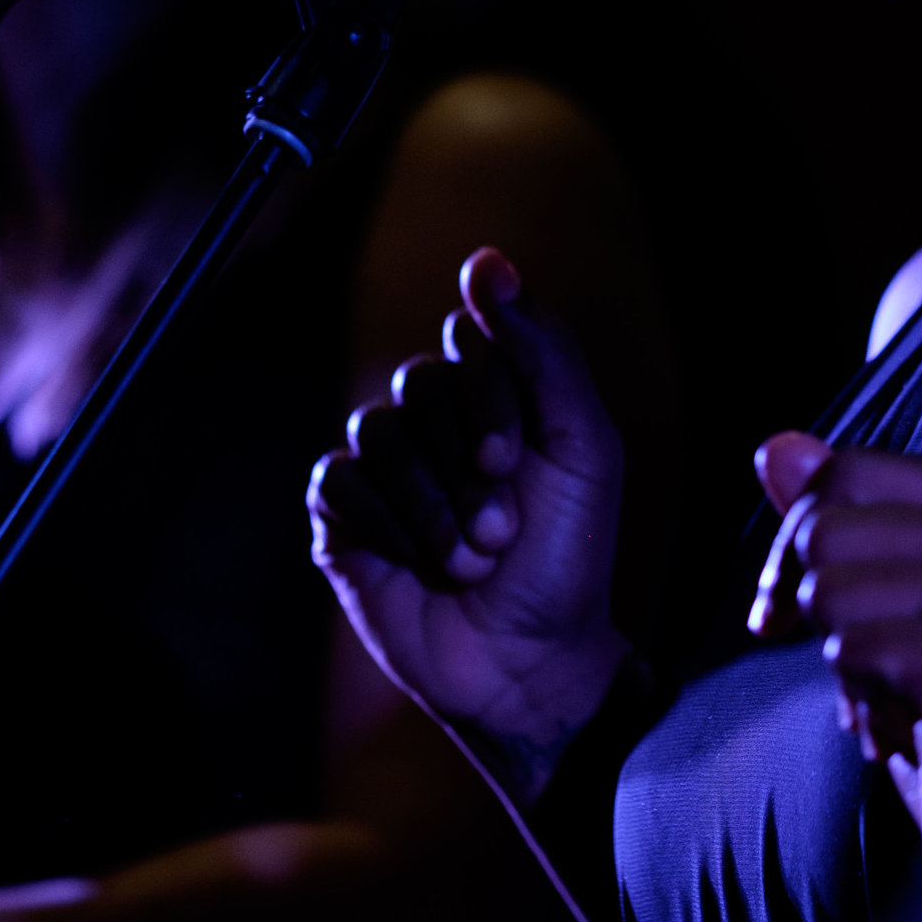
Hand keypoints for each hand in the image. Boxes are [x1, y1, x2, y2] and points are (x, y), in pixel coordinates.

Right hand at [308, 247, 627, 803]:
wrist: (531, 662)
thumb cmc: (569, 557)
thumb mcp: (583, 446)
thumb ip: (542, 348)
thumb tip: (487, 260)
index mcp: (495, 392)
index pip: (468, 336)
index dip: (490, 395)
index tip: (513, 457)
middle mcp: (435, 419)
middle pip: (421, 382)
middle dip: (469, 462)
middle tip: (504, 530)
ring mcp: (386, 466)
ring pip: (379, 431)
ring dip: (434, 507)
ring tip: (473, 560)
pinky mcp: (343, 517)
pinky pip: (339, 479)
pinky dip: (388, 525)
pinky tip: (422, 566)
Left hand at [750, 432, 921, 877]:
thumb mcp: (889, 601)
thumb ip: (837, 518)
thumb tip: (776, 447)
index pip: (847, 470)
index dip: (796, 540)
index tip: (788, 607)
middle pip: (824, 526)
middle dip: (813, 606)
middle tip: (866, 666)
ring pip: (826, 589)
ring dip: (843, 661)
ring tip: (904, 694)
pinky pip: (846, 650)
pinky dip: (861, 698)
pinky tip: (918, 722)